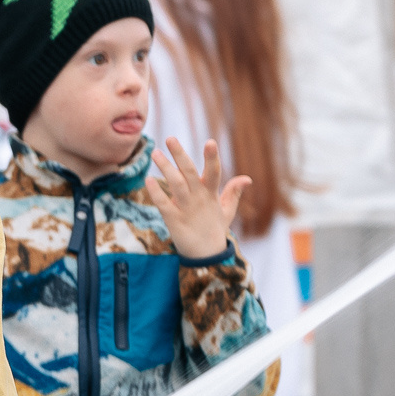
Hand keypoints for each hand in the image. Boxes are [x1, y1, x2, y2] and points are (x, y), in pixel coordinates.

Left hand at [145, 137, 249, 258]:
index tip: (210, 141)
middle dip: (180, 155)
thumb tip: (246, 178)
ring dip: (165, 168)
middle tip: (170, 139)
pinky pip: (163, 204)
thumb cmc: (214, 229)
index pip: (214, 172)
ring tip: (155, 153)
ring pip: (175, 184)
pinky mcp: (173, 220)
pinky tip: (148, 180)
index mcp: (211, 194)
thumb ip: (233, 192)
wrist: (206, 256)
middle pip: (189, 173)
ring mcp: (186, 209)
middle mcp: (198, 198)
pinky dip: (156, 192)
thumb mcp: (227, 211)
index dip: (212, 157)